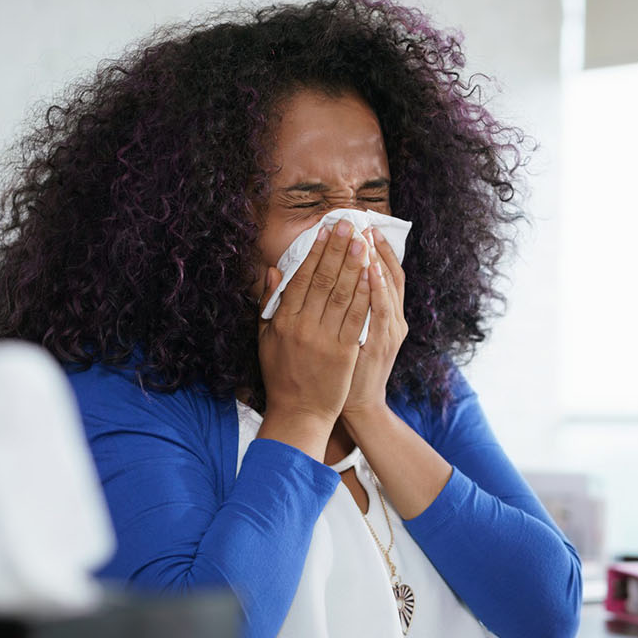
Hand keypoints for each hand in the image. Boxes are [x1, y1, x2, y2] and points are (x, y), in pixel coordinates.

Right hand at [256, 219, 372, 454]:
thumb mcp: (266, 339)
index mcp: (283, 320)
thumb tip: (274, 271)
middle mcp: (302, 326)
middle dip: (337, 249)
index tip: (324, 230)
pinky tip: (372, 274)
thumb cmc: (282, 376)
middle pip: (323, 279)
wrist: (299, 413)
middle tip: (348, 224)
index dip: (315, 252)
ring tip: (362, 240)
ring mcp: (324, 338)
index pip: (301, 278)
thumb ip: (269, 304)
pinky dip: (365, 293)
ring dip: (354, 264)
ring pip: (342, 293)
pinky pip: (357, 316)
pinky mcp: (344, 351)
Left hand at [342, 227, 407, 429]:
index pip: (384, 273)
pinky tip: (369, 270)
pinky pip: (380, 311)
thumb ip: (347, 305)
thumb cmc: (349, 368)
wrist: (357, 404)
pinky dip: (377, 289)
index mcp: (386, 314)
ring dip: (377, 261)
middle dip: (375, 248)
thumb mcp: (353, 333)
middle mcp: (393, 319)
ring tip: (366, 237)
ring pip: (387, 288)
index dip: (376, 249)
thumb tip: (336, 277)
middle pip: (388, 275)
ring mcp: (389, 331)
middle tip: (362, 223)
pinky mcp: (381, 344)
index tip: (362, 226)